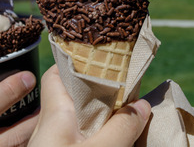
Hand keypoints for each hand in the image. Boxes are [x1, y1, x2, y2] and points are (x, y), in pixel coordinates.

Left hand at [28, 65, 150, 146]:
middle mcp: (51, 128)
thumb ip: (121, 128)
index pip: (56, 75)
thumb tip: (142, 105)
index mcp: (53, 115)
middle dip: (102, 91)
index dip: (78, 61)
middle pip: (76, 97)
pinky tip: (119, 139)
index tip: (103, 55)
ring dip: (105, 117)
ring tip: (131, 114)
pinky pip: (83, 139)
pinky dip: (101, 136)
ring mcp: (55, 145)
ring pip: (81, 121)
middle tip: (130, 89)